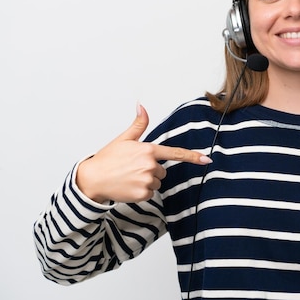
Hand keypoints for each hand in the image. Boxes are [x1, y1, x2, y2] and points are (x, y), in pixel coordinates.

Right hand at [76, 104, 211, 203]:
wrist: (92, 179)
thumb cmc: (107, 158)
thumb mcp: (124, 139)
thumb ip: (139, 124)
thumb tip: (142, 106)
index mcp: (148, 150)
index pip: (175, 153)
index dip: (193, 157)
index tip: (207, 160)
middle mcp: (150, 165)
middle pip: (162, 171)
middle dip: (151, 170)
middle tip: (132, 168)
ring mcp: (147, 180)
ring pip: (157, 183)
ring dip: (147, 182)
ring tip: (129, 177)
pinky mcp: (143, 194)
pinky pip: (150, 193)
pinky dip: (141, 192)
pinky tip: (128, 186)